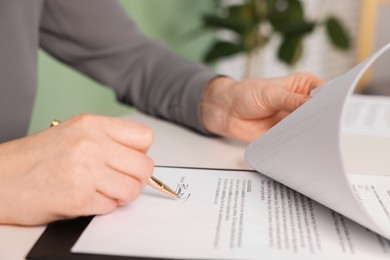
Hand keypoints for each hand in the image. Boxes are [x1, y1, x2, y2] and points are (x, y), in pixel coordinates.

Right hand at [0, 114, 153, 224]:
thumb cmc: (34, 158)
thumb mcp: (74, 133)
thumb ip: (108, 140)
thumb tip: (138, 155)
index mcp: (92, 125)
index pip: (145, 137)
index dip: (141, 153)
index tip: (131, 160)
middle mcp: (91, 144)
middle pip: (144, 166)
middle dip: (136, 178)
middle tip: (120, 180)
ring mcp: (85, 171)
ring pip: (131, 189)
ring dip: (119, 195)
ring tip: (99, 190)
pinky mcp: (78, 198)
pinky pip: (111, 207)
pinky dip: (101, 207)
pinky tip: (84, 198)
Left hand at [201, 73, 323, 141]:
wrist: (227, 111)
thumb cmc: (246, 94)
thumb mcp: (271, 93)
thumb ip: (291, 100)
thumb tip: (312, 104)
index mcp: (302, 86)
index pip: (325, 92)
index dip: (332, 99)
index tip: (336, 107)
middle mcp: (300, 103)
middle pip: (320, 112)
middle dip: (323, 119)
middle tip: (328, 126)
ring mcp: (293, 119)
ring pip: (309, 128)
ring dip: (311, 133)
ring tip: (316, 137)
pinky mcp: (285, 134)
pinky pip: (296, 141)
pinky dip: (299, 144)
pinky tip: (301, 146)